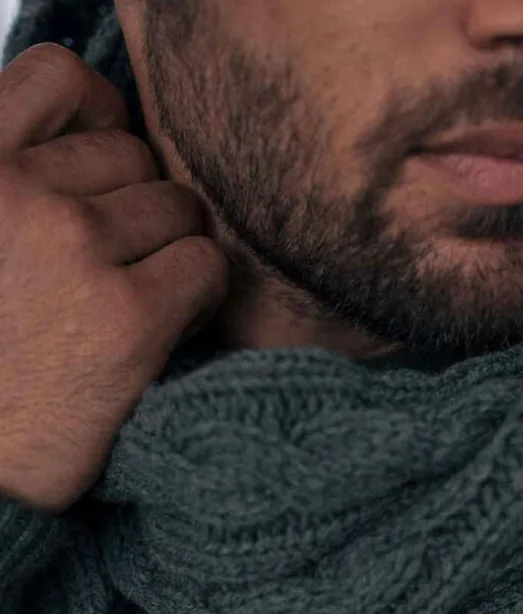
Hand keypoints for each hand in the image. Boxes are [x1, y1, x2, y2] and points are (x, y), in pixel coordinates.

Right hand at [0, 42, 229, 513]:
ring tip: (135, 303)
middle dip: (138, 209)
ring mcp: (74, 247)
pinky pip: (207, 268)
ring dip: (173, 252)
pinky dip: (201, 297)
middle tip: (116, 269)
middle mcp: (15, 191)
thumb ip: (17, 185)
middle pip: (134, 154)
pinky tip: (164, 330)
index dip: (101, 120)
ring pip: (179, 209)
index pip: (59, 78)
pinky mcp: (129, 315)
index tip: (107, 171)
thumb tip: (102, 140)